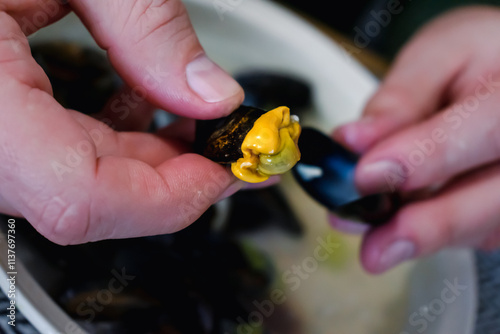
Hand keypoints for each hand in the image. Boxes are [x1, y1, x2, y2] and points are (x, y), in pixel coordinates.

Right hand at [0, 0, 244, 243]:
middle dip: (176, 175)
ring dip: (150, 156)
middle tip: (226, 142)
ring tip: (194, 118)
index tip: (223, 171)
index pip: (79, 200)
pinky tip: (139, 100)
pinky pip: (61, 156)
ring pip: (80, 182)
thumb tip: (210, 93)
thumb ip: (147, 28)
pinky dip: (115, 137)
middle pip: (90, 198)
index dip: (166, 199)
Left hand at [331, 6, 499, 272]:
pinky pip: (475, 233)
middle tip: (374, 248)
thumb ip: (400, 101)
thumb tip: (354, 142)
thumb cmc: (480, 59)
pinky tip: (400, 221)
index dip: (427, 156)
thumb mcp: (439, 56)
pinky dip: (430, 233)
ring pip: (483, 227)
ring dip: (422, 235)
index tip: (367, 175)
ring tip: (372, 232)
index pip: (489, 127)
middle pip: (496, 198)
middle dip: (430, 225)